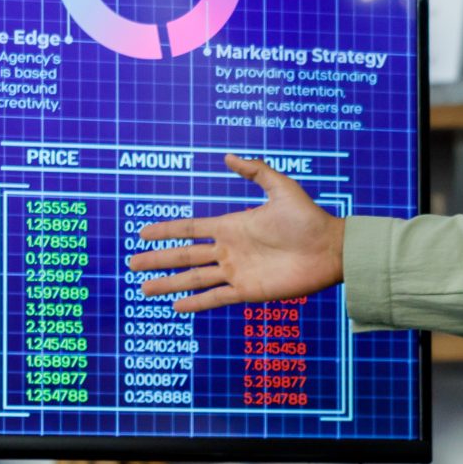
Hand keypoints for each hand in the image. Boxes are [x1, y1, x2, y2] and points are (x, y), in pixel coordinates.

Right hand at [127, 154, 344, 312]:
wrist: (330, 249)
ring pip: (194, 279)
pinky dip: (196, 303)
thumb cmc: (309, 218)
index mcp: (232, 226)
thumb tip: (228, 156)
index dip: (166, 231)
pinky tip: (176, 307)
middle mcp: (229, 250)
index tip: (143, 233)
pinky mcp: (248, 290)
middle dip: (158, 259)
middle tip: (132, 263)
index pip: (190, 229)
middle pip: (184, 256)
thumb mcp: (281, 188)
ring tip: (144, 288)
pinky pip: (216, 297)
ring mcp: (237, 271)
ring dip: (169, 283)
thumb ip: (255, 171)